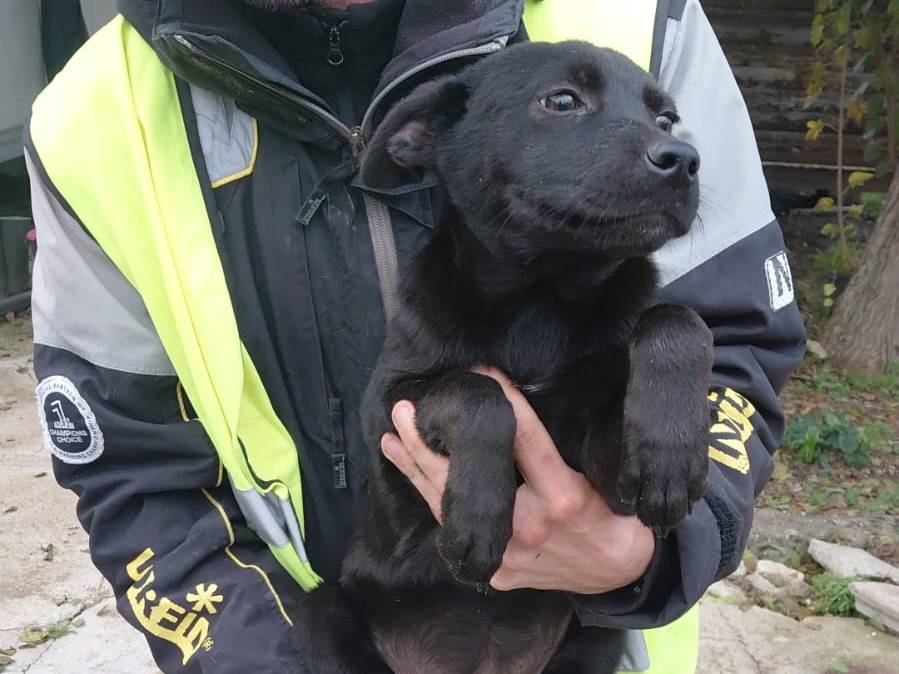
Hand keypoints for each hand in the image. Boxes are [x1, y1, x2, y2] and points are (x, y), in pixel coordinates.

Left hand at [380, 367, 655, 594]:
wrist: (620, 575)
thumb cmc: (614, 514)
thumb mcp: (603, 474)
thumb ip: (566, 447)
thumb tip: (520, 406)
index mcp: (564, 496)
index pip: (524, 437)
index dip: (501, 401)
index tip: (478, 371)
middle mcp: (532, 526)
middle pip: (470, 477)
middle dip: (429, 442)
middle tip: (403, 410)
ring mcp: (510, 554)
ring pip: (453, 506)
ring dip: (417, 470)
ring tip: (392, 439)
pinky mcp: (497, 572)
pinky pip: (459, 532)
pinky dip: (434, 501)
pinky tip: (412, 477)